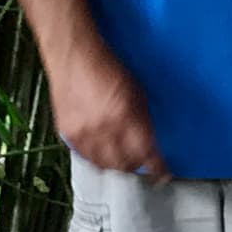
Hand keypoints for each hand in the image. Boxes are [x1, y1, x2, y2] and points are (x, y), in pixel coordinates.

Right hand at [48, 34, 167, 178]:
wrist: (73, 56)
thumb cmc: (107, 68)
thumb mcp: (136, 92)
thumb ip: (142, 121)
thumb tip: (148, 143)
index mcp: (125, 117)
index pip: (146, 154)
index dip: (157, 168)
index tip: (163, 175)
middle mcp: (105, 130)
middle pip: (125, 165)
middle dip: (136, 166)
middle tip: (141, 164)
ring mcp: (84, 135)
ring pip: (105, 166)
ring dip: (117, 165)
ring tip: (122, 160)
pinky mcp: (69, 135)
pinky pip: (87, 159)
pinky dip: (97, 159)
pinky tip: (102, 153)